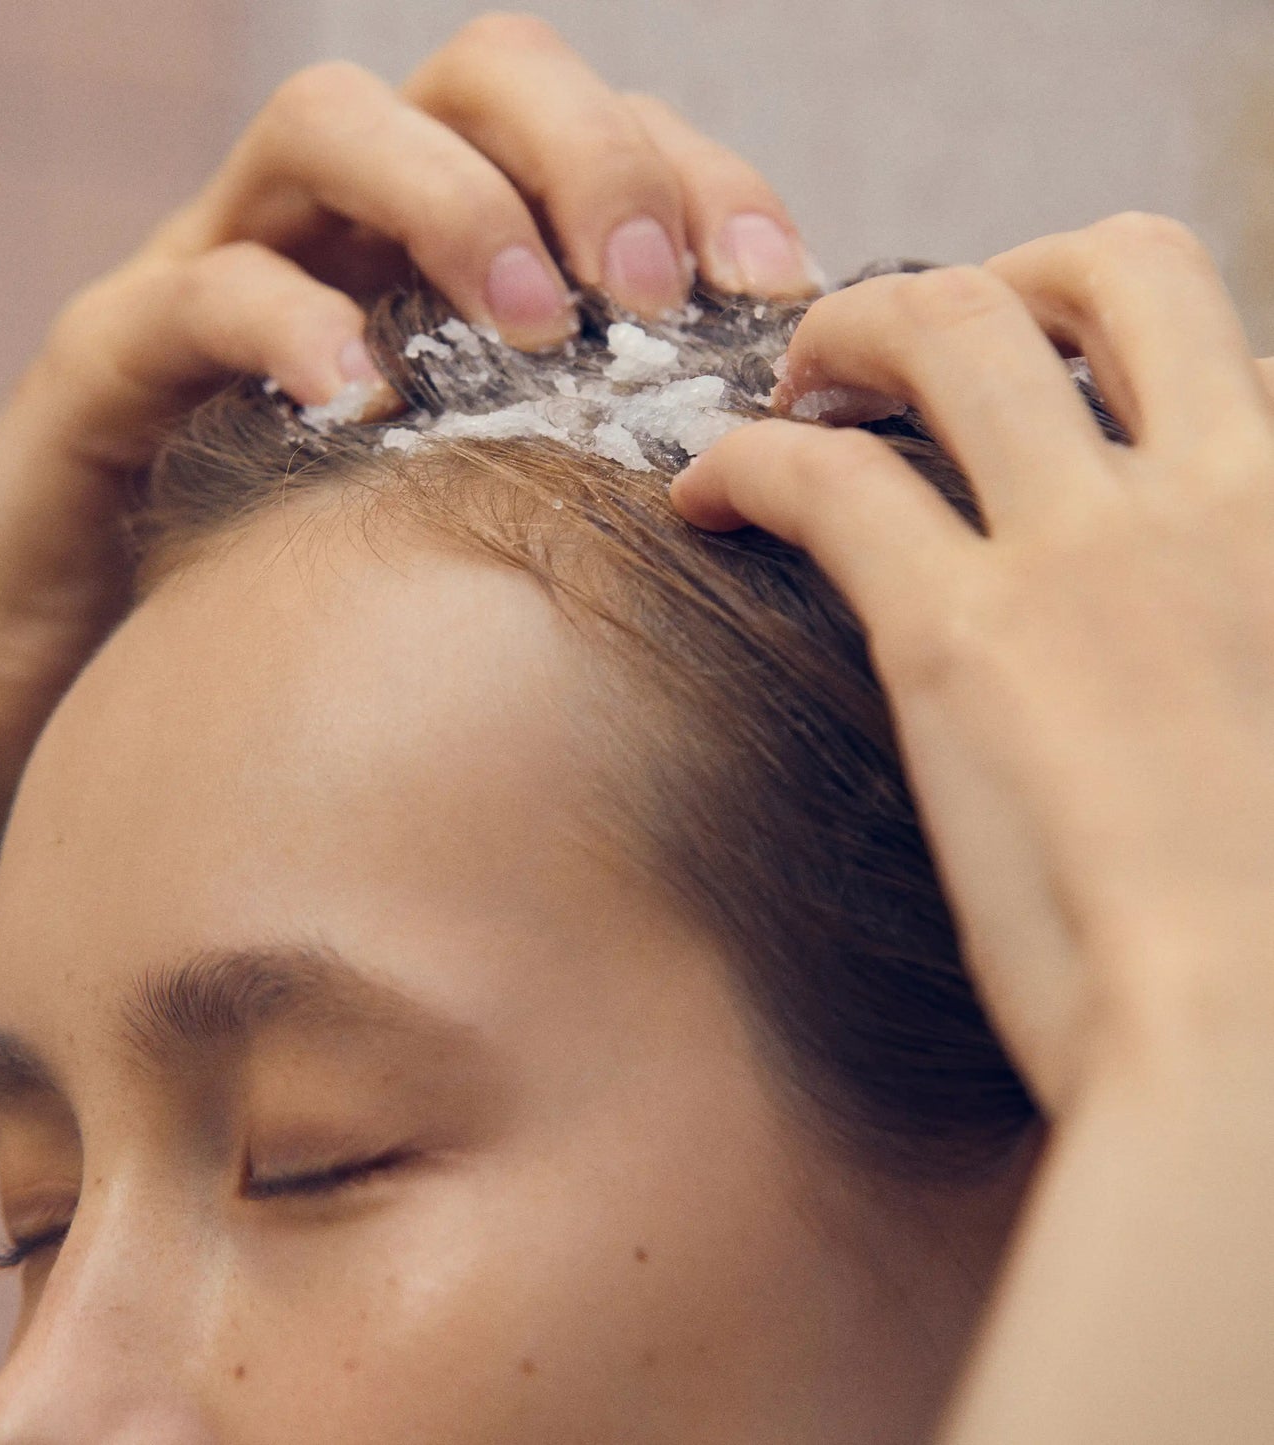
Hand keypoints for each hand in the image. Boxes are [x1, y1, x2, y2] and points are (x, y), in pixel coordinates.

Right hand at [0, 14, 813, 739]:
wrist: (82, 663)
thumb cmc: (312, 600)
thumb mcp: (476, 526)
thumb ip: (589, 474)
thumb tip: (754, 487)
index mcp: (447, 259)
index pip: (592, 136)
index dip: (701, 179)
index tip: (775, 289)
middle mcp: (343, 231)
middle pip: (479, 78)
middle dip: (593, 157)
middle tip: (658, 291)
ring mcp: (220, 267)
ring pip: (330, 126)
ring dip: (455, 206)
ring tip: (538, 329)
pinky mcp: (113, 352)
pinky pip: (201, 290)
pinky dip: (292, 326)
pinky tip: (362, 407)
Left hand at [671, 213, 1273, 1121]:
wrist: (1264, 1045)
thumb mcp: (1272, 711)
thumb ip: (1229, 618)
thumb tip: (1176, 639)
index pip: (1214, 338)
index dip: (1106, 338)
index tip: (1036, 390)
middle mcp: (1222, 492)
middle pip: (1111, 266)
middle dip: (995, 273)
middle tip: (902, 349)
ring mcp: (1091, 552)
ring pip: (951, 324)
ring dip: (850, 329)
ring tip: (791, 388)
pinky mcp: (961, 633)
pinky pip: (823, 479)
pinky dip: (742, 460)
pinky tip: (702, 495)